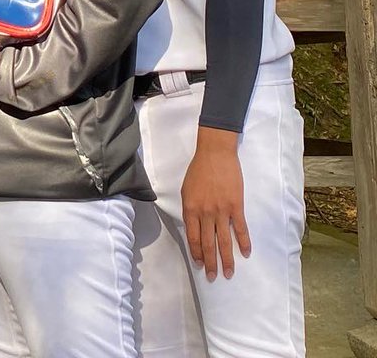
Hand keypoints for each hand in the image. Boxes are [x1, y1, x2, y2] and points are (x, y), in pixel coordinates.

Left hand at [181, 125, 249, 281]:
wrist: (215, 154)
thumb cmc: (198, 170)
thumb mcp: (186, 189)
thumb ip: (190, 209)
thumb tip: (194, 226)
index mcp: (191, 208)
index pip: (193, 237)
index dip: (196, 252)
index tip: (199, 264)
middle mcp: (205, 213)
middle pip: (208, 243)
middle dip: (210, 262)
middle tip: (213, 277)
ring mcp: (222, 211)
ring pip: (224, 241)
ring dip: (226, 259)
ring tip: (229, 273)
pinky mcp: (236, 207)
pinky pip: (241, 229)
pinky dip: (244, 243)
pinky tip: (246, 254)